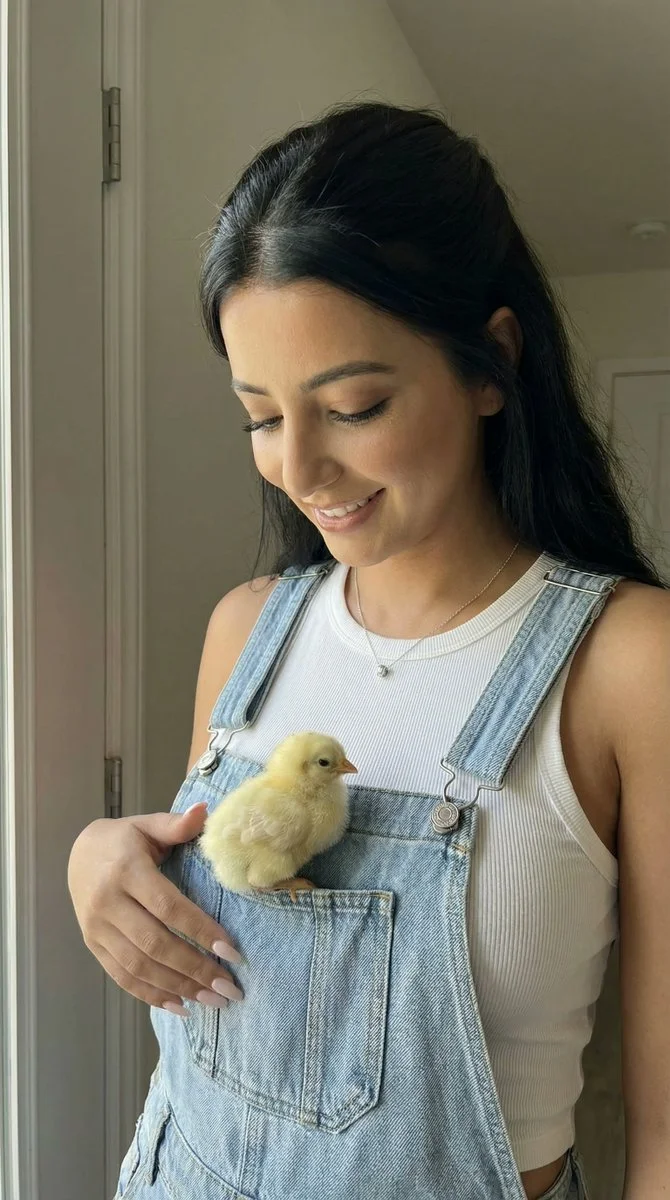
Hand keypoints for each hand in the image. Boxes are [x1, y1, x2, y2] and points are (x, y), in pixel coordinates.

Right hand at [67, 803, 243, 1014]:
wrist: (78, 853)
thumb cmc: (125, 839)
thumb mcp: (148, 825)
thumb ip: (176, 824)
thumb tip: (205, 811)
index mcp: (126, 870)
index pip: (167, 907)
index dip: (200, 930)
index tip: (231, 950)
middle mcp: (107, 903)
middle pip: (155, 944)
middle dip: (195, 969)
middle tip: (229, 988)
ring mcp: (96, 928)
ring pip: (139, 967)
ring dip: (178, 988)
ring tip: (213, 1001)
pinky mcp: (93, 945)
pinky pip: (122, 977)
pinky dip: (151, 995)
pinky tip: (181, 1006)